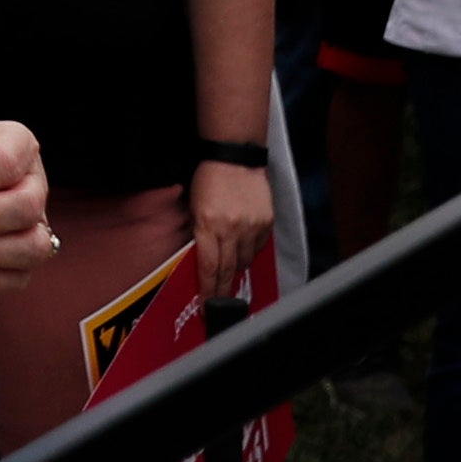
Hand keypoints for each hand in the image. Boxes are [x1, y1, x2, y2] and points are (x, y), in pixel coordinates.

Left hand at [185, 156, 266, 298]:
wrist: (235, 156)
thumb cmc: (208, 178)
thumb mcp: (193, 206)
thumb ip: (198, 233)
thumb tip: (201, 260)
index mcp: (208, 224)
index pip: (209, 267)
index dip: (208, 290)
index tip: (205, 305)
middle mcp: (231, 228)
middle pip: (227, 270)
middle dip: (222, 290)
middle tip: (217, 303)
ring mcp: (252, 226)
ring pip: (245, 261)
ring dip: (236, 268)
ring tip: (230, 270)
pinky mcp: (266, 222)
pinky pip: (258, 247)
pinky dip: (250, 251)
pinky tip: (244, 248)